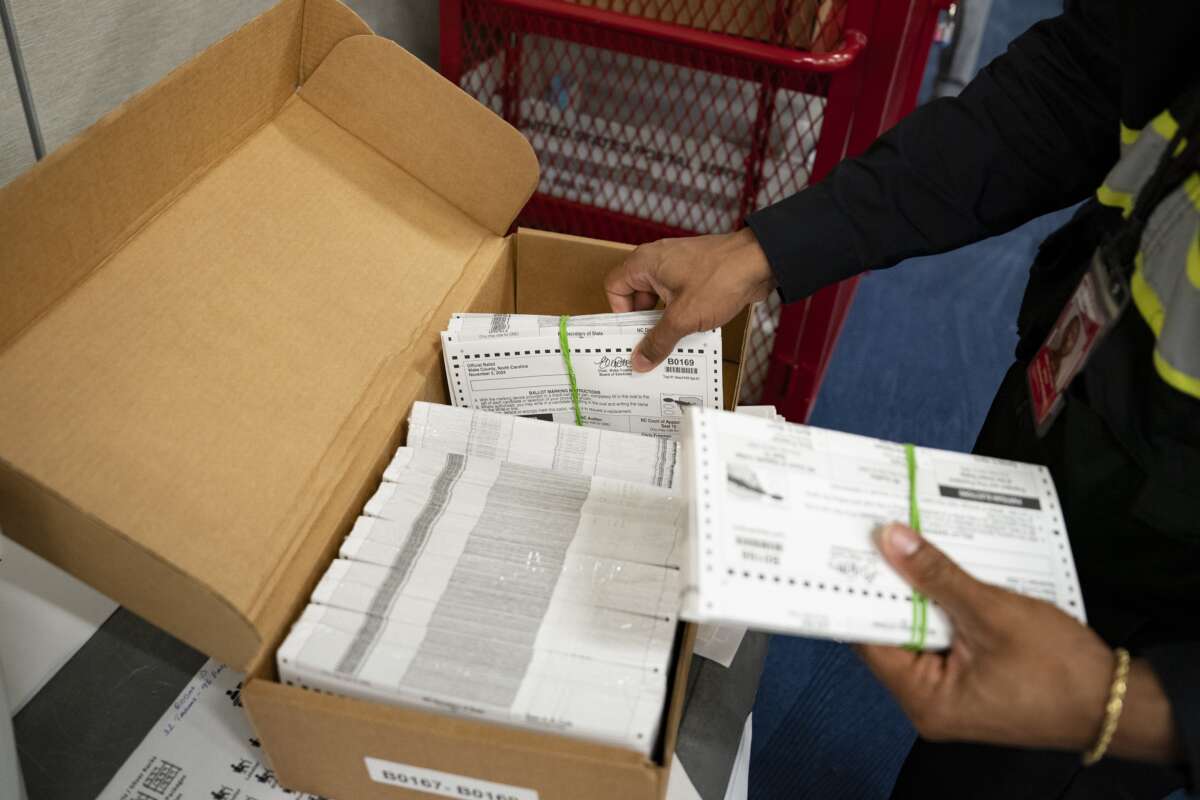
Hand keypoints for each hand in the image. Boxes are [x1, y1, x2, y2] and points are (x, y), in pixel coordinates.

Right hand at [604, 228, 774, 371]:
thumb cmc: (721, 277)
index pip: (614, 287)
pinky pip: (678, 297)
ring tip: (670, 344)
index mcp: (645, 263)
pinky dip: (680, 315)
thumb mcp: (684, 317)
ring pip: (659, 299)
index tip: (631, 334)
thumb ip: (658, 341)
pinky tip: (690, 333)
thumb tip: (640, 360)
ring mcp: (678, 266)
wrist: (761, 262)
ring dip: (664, 321)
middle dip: (643, 322)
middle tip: (649, 346)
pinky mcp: (696, 274)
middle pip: (636, 295)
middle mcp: (658, 261)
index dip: (619, 312)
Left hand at [858, 524, 1117, 752]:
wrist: (1118, 701)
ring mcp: (949, 692)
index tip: (849, 549)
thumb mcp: (992, 612)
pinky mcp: (969, 679)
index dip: (859, 592)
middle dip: (889, 585)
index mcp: (924, 699)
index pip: (868, 639)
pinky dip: (943, 604)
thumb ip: (936, 575)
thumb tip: (890, 539)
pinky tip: (940, 568)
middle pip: (890, 633)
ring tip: (904, 541)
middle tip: (877, 535)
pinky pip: (943, 636)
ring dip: (918, 591)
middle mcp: (928, 702)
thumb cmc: (1059, 668)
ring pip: (918, 630)